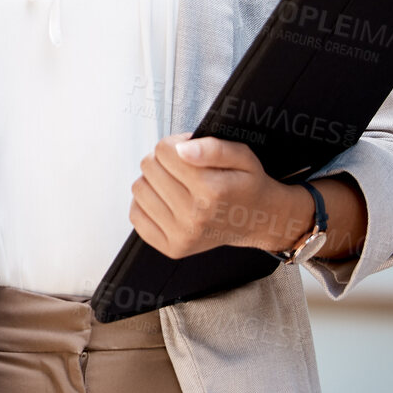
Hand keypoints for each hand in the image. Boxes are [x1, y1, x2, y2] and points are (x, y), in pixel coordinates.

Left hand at [128, 132, 305, 259]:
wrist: (256, 220)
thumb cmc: (246, 185)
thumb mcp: (242, 156)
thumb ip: (213, 147)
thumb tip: (181, 149)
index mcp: (212, 190)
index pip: (164, 150)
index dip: (176, 145)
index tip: (189, 152)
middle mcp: (195, 215)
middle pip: (149, 167)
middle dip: (163, 161)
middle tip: (183, 169)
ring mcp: (182, 235)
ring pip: (139, 189)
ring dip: (154, 182)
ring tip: (176, 185)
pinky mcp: (171, 247)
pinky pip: (136, 215)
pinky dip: (147, 204)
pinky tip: (167, 202)